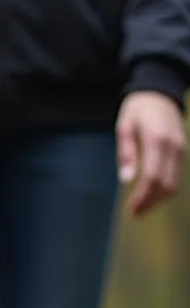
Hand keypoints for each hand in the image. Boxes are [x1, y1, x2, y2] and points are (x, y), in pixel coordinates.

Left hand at [116, 91, 185, 217]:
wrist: (160, 93)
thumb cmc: (138, 111)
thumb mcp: (125, 127)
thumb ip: (126, 152)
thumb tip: (126, 178)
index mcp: (157, 140)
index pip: (153, 177)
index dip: (143, 197)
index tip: (131, 210)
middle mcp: (173, 147)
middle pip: (166, 184)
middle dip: (150, 203)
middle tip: (134, 214)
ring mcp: (180, 149)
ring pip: (175, 184)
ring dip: (158, 200)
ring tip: (141, 209)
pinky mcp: (181, 152)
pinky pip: (176, 177)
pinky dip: (165, 191)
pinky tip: (151, 197)